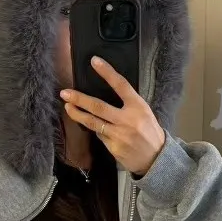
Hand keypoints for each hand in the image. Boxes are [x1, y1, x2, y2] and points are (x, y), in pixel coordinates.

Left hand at [59, 57, 165, 176]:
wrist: (156, 158)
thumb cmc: (149, 132)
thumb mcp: (144, 112)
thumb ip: (128, 104)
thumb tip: (105, 95)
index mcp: (138, 106)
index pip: (121, 85)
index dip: (107, 72)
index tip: (94, 61)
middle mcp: (128, 119)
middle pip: (98, 106)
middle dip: (79, 99)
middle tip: (65, 93)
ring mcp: (119, 134)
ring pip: (93, 122)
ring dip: (77, 114)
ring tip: (67, 107)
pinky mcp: (113, 147)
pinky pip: (99, 135)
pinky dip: (95, 129)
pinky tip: (92, 126)